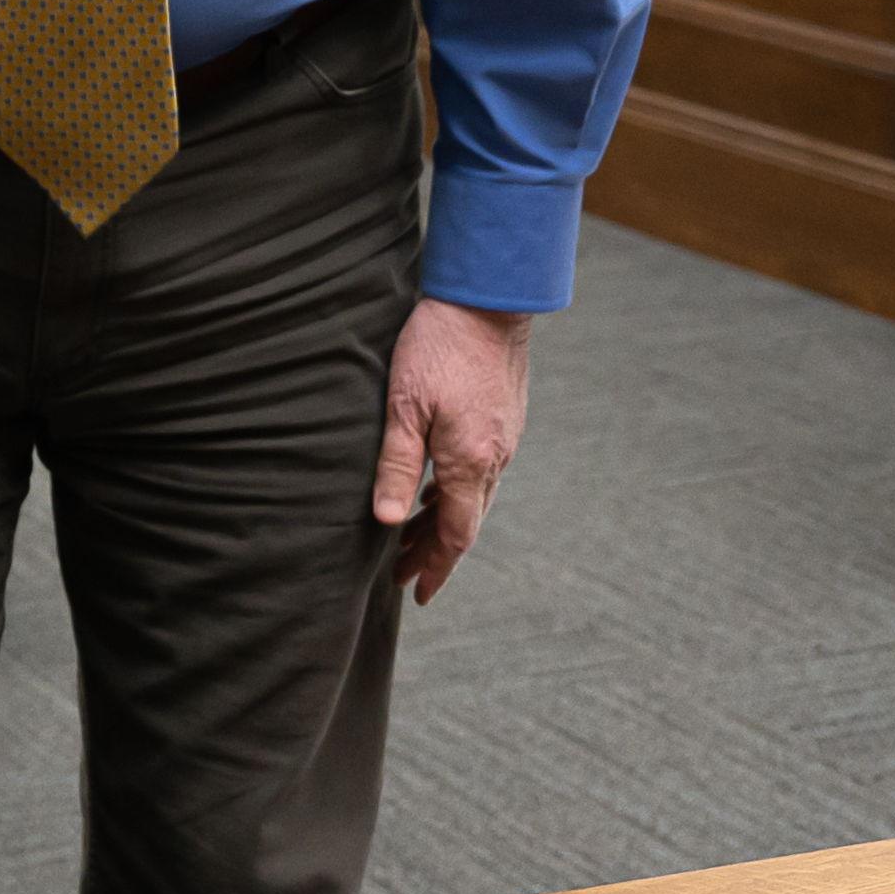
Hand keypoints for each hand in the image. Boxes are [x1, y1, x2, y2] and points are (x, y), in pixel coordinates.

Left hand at [369, 302, 532, 605]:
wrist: (488, 300)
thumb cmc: (437, 347)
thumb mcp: (404, 405)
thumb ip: (397, 465)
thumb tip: (389, 522)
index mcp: (469, 463)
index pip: (455, 535)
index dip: (436, 567)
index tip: (416, 593)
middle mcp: (494, 458)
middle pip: (466, 521)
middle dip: (435, 551)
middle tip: (403, 573)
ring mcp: (504, 438)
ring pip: (476, 496)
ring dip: (444, 520)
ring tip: (412, 534)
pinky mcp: (505, 418)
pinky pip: (483, 470)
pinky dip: (457, 489)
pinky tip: (436, 484)